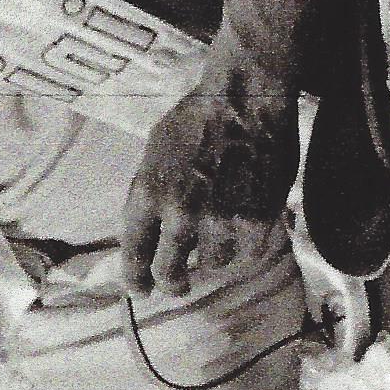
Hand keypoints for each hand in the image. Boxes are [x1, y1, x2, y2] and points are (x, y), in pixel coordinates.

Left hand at [118, 80, 296, 296]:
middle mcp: (179, 214)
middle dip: (172, 284)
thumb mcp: (154, 153)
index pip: (134, 252)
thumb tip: (148, 230)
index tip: (141, 290)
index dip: (136, 278)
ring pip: (213, 266)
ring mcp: (219, 222)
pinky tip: (243, 232)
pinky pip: (246, 256)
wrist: (245, 99)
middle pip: (169, 273)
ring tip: (218, 242)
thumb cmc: (197, 118)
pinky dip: (244, 249)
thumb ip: (150, 194)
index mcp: (148, 194)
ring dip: (213, 258)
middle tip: (178, 285)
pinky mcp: (256, 224)